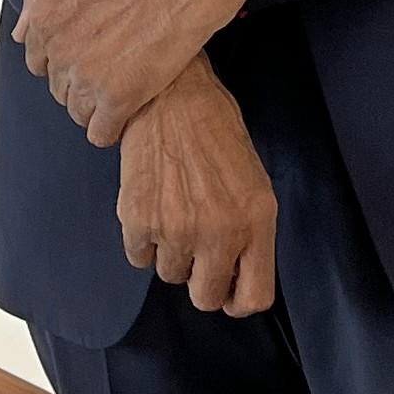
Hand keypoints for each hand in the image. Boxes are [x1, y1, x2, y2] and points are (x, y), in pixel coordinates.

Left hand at [16, 0, 247, 144]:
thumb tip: (23, 27)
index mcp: (46, 17)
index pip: (38, 59)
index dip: (63, 57)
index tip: (81, 55)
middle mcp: (60, 49)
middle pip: (58, 87)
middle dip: (79, 80)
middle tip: (107, 68)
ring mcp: (87, 77)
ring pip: (78, 111)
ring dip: (95, 106)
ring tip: (119, 90)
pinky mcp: (119, 98)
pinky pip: (101, 132)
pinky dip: (111, 128)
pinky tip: (125, 114)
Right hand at [117, 63, 277, 315]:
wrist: (170, 95)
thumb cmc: (215, 131)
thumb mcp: (254, 181)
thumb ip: (250, 233)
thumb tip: (236, 277)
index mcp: (255, 222)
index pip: (253, 298)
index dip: (238, 298)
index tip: (228, 287)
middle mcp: (219, 232)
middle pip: (206, 298)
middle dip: (202, 280)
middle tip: (197, 249)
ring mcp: (176, 229)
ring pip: (170, 275)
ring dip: (172, 253)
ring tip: (174, 212)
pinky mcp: (138, 220)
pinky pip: (139, 257)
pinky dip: (144, 240)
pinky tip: (152, 205)